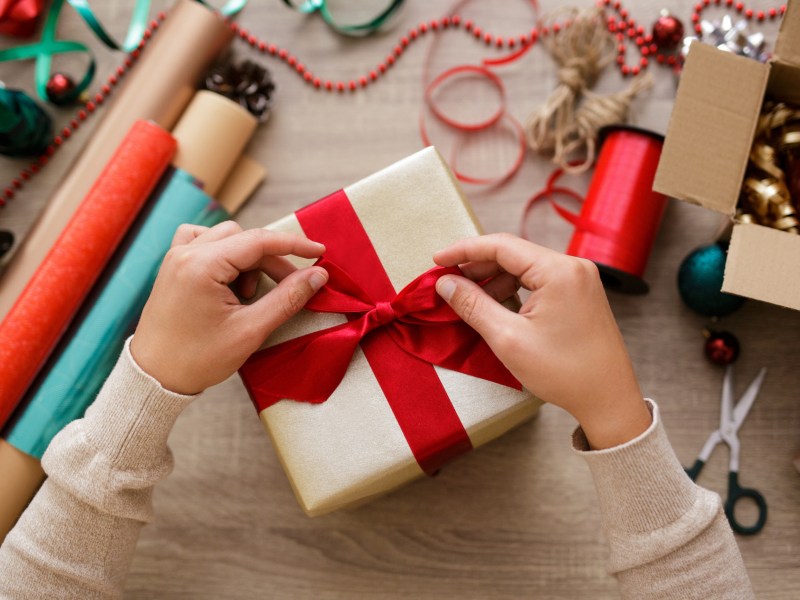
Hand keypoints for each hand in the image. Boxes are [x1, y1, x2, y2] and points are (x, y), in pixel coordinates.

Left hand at [131, 221, 327, 394]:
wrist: (153, 377)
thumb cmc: (198, 359)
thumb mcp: (251, 330)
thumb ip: (288, 298)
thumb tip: (318, 275)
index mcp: (201, 265)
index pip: (258, 241)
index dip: (294, 245)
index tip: (319, 252)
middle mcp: (185, 253)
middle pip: (244, 238)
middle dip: (272, 261)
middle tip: (289, 288)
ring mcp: (176, 257)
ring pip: (227, 237)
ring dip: (248, 259)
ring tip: (248, 295)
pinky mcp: (173, 266)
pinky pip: (204, 242)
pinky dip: (224, 255)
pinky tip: (229, 279)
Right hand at [434, 233, 650, 448]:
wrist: (608, 399)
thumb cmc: (564, 372)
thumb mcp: (508, 338)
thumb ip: (473, 305)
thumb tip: (446, 283)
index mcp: (558, 271)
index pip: (501, 245)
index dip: (464, 250)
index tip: (437, 260)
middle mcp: (573, 267)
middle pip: (514, 253)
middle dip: (477, 266)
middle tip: (447, 282)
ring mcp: (579, 279)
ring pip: (525, 267)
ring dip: (494, 279)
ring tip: (469, 299)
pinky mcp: (580, 294)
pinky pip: (539, 281)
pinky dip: (514, 289)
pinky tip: (496, 306)